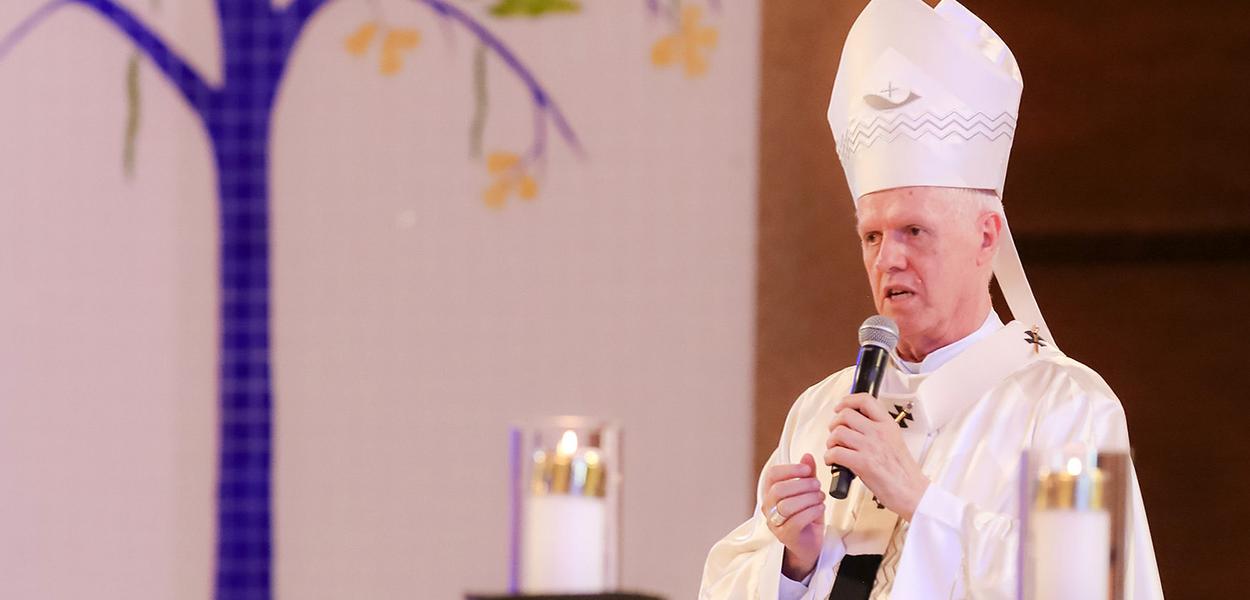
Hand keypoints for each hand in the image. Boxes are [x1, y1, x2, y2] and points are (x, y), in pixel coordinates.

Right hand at [762, 453, 824, 580]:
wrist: (809, 545)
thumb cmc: (807, 518)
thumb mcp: (808, 493)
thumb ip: (807, 475)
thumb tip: (807, 456)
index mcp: (771, 493)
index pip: (772, 475)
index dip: (790, 469)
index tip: (807, 470)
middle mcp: (769, 508)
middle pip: (779, 490)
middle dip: (802, 484)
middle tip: (817, 486)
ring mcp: (775, 523)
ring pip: (787, 505)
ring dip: (808, 498)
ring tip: (820, 498)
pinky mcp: (786, 535)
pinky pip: (798, 520)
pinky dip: (812, 511)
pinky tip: (819, 508)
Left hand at [824, 393, 929, 520]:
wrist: (912, 492)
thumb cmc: (903, 472)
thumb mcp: (894, 441)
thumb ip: (877, 430)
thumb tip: (853, 425)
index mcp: (888, 425)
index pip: (865, 400)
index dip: (847, 401)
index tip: (840, 407)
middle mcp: (879, 432)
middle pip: (845, 415)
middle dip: (834, 424)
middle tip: (835, 434)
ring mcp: (870, 446)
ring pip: (838, 432)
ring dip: (831, 442)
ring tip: (835, 450)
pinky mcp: (863, 463)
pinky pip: (835, 452)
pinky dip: (829, 457)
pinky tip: (834, 462)